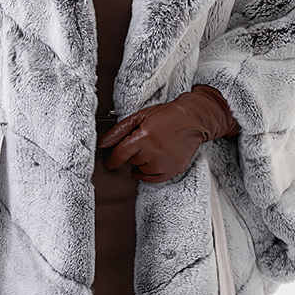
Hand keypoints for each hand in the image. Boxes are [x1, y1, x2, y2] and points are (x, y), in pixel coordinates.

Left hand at [97, 86, 239, 182]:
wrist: (193, 119)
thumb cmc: (166, 116)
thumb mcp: (140, 116)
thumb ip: (119, 130)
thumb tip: (102, 143)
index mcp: (144, 136)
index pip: (120, 154)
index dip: (111, 160)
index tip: (108, 162)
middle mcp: (154, 151)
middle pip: (132, 161)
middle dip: (134, 153)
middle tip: (144, 142)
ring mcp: (165, 162)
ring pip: (142, 170)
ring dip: (143, 162)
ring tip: (153, 148)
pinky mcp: (174, 169)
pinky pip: (154, 179)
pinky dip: (149, 174)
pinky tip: (151, 163)